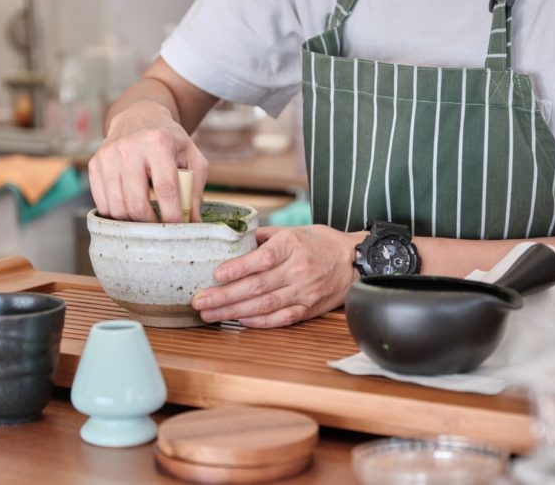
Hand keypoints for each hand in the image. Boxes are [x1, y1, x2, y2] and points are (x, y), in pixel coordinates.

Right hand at [88, 100, 208, 222]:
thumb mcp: (192, 158)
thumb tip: (194, 224)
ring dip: (134, 221)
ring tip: (147, 218)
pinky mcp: (94, 165)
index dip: (173, 214)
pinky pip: (103, 204)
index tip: (178, 228)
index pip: (166, 188)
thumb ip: (195, 190)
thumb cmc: (170, 142)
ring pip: (118, 208)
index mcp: (158, 143)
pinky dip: (118, 215)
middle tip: (161, 226)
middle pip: (137, 204)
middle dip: (151, 223)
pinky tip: (131, 209)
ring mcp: (107, 157)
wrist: (139, 118)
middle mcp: (129, 148)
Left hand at [192, 225, 365, 327]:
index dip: (238, 268)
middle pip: (257, 286)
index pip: (262, 259)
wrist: (354, 261)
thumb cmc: (320, 243)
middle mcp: (297, 270)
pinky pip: (281, 318)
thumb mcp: (293, 231)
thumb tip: (232, 241)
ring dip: (234, 312)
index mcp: (292, 245)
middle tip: (199, 301)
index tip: (216, 274)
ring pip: (264, 305)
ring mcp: (304, 291)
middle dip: (224, 295)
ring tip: (209, 314)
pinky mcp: (308, 309)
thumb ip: (263, 237)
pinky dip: (259, 322)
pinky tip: (240, 321)